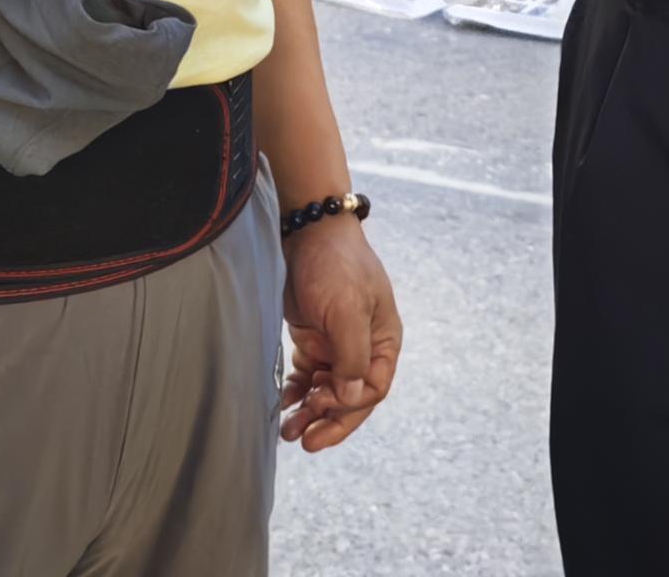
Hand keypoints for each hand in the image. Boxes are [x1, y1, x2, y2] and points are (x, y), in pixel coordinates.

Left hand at [276, 212, 401, 452]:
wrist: (308, 228)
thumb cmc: (335, 264)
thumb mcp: (346, 309)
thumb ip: (351, 356)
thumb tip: (352, 399)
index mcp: (384, 340)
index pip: (372, 389)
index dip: (348, 407)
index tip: (320, 409)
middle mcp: (364, 345)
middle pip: (351, 396)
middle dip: (328, 420)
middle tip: (303, 440)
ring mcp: (338, 342)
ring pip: (328, 389)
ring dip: (311, 411)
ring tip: (288, 430)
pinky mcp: (315, 336)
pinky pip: (310, 375)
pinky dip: (299, 391)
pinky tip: (284, 402)